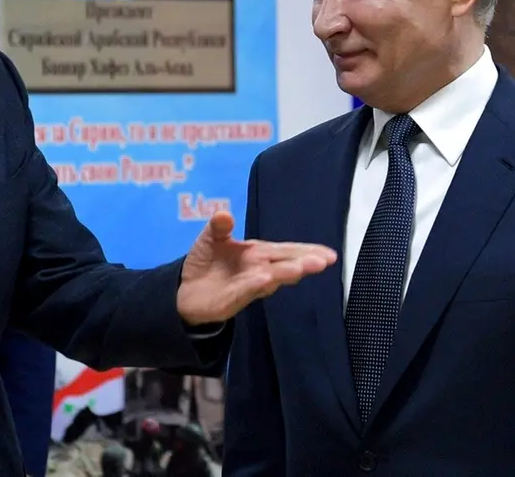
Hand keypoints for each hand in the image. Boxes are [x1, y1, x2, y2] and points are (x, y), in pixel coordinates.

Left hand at [176, 211, 336, 325]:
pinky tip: (264, 278)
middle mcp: (259, 270)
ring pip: (270, 279)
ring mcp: (248, 285)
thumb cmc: (206, 262)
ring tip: (299, 268)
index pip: (287, 251)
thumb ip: (219, 227)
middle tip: (323, 261)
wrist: (185, 289)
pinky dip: (255, 284)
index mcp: (259, 253)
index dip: (308, 252)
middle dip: (303, 263)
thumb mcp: (211, 238)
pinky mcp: (233, 299)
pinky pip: (246, 291)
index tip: (329, 254)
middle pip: (285, 265)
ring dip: (284, 274)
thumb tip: (224, 214)